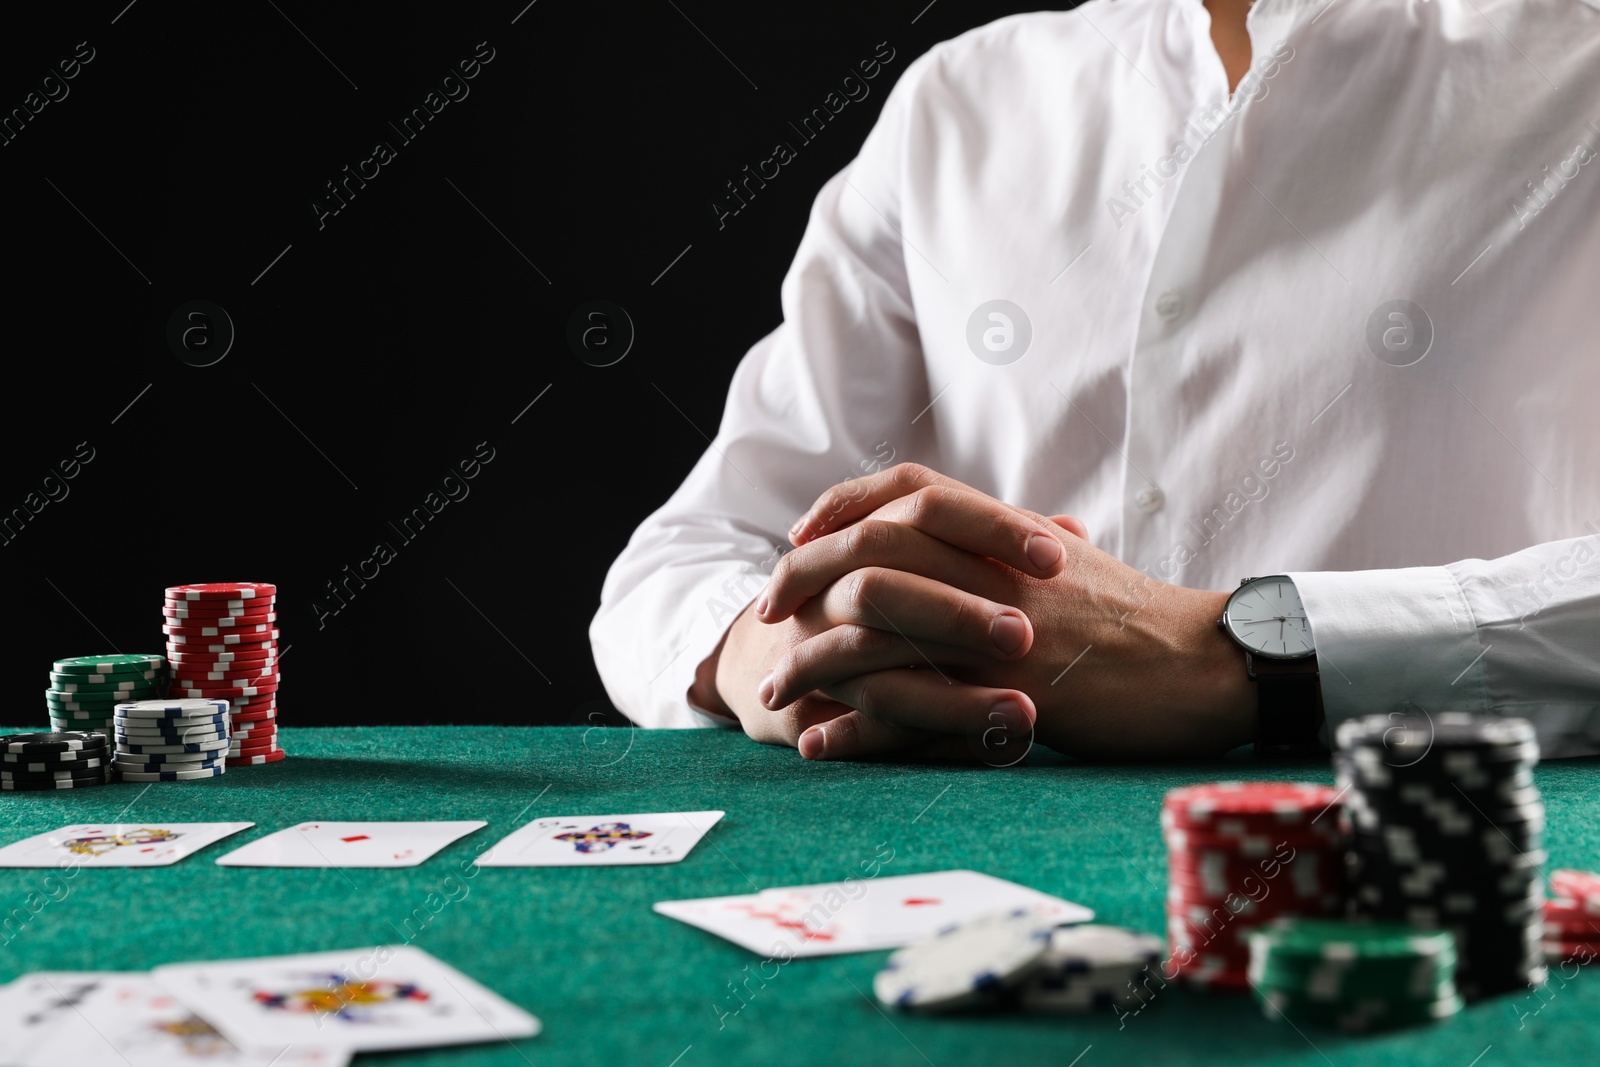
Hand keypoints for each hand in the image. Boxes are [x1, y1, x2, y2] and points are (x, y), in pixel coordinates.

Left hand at [761, 465, 1258, 757]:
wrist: (1206, 666)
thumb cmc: (1148, 619)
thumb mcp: (1083, 562)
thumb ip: (1030, 543)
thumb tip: (1010, 528)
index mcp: (1009, 533)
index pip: (910, 492)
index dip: (845, 504)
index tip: (802, 530)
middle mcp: (993, 570)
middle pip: (871, 553)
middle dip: (803, 577)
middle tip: (767, 608)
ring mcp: (995, 632)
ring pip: (874, 634)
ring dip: (812, 662)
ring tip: (773, 690)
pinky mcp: (1003, 696)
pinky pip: (907, 710)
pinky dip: (856, 727)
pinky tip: (820, 744)